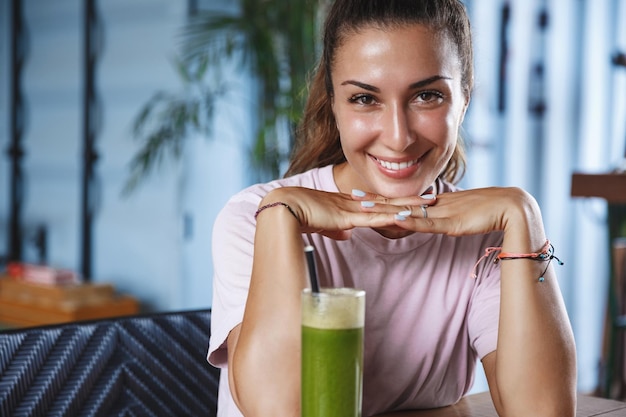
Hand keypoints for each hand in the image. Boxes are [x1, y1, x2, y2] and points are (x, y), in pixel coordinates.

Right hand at [260, 187, 419, 239]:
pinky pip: (373, 218)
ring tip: (429, 204)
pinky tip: (406, 216)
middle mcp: (353, 204)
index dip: (397, 202)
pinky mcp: (346, 217)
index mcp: (348, 205)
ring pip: (386, 208)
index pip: (378, 203)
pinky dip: (391, 217)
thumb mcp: (322, 224)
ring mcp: (352, 209)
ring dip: (408, 207)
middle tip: (433, 197)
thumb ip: (335, 229)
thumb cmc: (298, 215)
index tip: (414, 201)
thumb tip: (346, 235)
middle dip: (411, 201)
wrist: (283, 208)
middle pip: (389, 202)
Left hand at [352, 186, 541, 238]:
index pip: (404, 200)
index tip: (363, 196)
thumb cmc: (490, 212)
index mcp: (437, 202)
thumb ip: (444, 218)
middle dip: (376, 201)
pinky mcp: (453, 222)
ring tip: (364, 207)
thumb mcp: (460, 216)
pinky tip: (396, 219)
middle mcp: (436, 204)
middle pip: (400, 202)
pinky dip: (411, 221)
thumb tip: (429, 221)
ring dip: (385, 208)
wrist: (514, 209)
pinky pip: (428, 222)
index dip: (383, 198)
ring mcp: (443, 211)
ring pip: (408, 210)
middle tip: (352, 197)